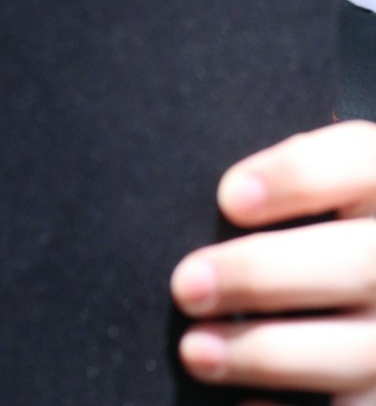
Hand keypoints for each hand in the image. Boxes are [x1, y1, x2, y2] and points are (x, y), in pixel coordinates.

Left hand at [171, 120, 375, 402]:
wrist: (358, 280)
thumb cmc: (314, 223)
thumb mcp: (320, 183)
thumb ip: (284, 176)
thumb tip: (215, 196)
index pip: (356, 161)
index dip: (295, 177)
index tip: (228, 197)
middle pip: (355, 263)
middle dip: (263, 275)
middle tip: (185, 285)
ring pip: (356, 352)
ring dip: (266, 352)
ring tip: (193, 350)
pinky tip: (243, 405)